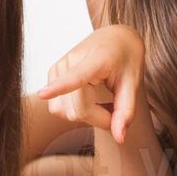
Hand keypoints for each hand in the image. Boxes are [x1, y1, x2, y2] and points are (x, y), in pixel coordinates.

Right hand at [36, 25, 144, 143]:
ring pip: (63, 112)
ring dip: (84, 115)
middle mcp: (71, 61)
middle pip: (76, 110)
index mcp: (95, 59)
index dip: (59, 87)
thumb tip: (119, 138)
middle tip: (113, 108)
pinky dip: (73, 110)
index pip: (75, 76)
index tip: (43, 94)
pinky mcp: (52, 74)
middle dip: (97, 117)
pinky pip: (57, 107)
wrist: (115, 37)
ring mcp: (58, 68)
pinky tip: (88, 98)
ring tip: (100, 100)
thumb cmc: (126, 57)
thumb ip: (126, 111)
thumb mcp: (133, 83)